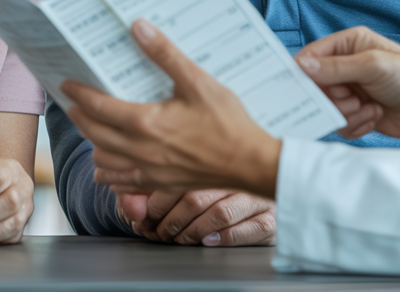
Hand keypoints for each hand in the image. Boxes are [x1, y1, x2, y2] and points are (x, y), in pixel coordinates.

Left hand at [63, 19, 280, 197]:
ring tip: (92, 126)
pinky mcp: (159, 184)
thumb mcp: (198, 81)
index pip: (99, 107)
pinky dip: (109, 170)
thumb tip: (139, 28)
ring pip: (103, 159)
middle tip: (74, 103)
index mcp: (145, 122)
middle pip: (94, 133)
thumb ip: (165, 54)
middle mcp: (140, 150)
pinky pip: (121, 182)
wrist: (250, 163)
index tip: (68, 85)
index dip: (79, 95)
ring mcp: (148, 171)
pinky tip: (110, 161)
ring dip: (93, 142)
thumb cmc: (228, 122)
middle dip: (80, 116)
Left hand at [118, 190, 275, 245]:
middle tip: (159, 232)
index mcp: (212, 158)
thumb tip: (131, 206)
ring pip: (220, 213)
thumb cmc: (216, 188)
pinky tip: (209, 240)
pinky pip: (249, 227)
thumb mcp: (179, 184)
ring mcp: (255, 196)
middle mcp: (236, 175)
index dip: (155, 203)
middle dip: (170, 222)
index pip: (178, 177)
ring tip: (179, 239)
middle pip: (196, 197)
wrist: (266, 188)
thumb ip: (150, 192)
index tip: (144, 217)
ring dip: (192, 232)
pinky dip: (225, 237)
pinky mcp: (269, 218)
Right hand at [296, 26, 399, 140]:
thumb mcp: (373, 66)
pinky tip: (374, 116)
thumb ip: (336, 67)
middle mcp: (346, 66)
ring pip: (326, 108)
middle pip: (315, 86)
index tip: (301, 87)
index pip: (312, 55)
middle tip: (353, 98)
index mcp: (349, 44)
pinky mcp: (355, 112)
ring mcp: (350, 90)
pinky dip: (355, 124)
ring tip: (370, 108)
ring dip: (347, 113)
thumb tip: (301, 66)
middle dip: (334, 98)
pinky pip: (339, 124)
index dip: (304, 72)